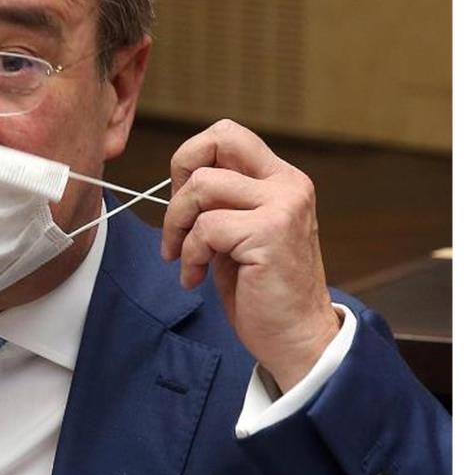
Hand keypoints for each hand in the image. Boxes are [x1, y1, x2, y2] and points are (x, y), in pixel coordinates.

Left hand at [160, 119, 339, 391]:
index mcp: (281, 180)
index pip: (229, 135)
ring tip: (183, 257)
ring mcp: (282, 207)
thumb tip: (181, 180)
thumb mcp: (240, 233)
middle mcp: (287, 185)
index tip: (182, 196)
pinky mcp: (269, 234)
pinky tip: (196, 277)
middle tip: (177, 218)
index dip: (193, 157)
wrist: (297, 339)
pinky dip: (190, 255)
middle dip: (180, 173)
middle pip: (218, 139)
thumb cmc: (262, 290)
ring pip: (202, 186)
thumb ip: (222, 202)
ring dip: (178, 224)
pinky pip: (205, 228)